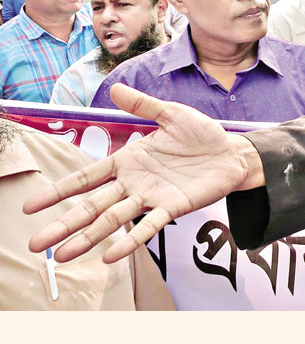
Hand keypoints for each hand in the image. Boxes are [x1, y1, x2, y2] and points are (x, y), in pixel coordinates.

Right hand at [24, 84, 260, 263]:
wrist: (233, 153)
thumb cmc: (202, 135)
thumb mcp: (171, 114)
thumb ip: (142, 105)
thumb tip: (114, 87)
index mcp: (128, 160)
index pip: (86, 178)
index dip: (59, 190)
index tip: (31, 205)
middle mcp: (134, 183)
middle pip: (91, 205)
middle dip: (64, 223)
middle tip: (37, 245)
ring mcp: (151, 197)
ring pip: (113, 219)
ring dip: (88, 237)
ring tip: (64, 255)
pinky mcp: (173, 208)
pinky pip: (149, 227)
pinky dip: (130, 241)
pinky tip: (110, 256)